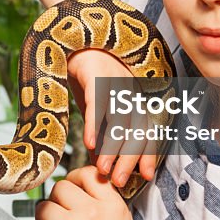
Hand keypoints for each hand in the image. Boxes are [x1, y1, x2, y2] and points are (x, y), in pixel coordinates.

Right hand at [67, 49, 159, 186]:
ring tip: (103, 168)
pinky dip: (96, 123)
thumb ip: (102, 132)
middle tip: (119, 181)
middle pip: (136, 126)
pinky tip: (91, 143)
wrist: (71, 39)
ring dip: (112, 146)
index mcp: (133, 95)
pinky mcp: (93, 72)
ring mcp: (113, 78)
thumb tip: (101, 163)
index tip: (145, 177)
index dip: (148, 152)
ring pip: (119, 117)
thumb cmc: (83, 74)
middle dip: (129, 157)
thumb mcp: (94, 106)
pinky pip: (97, 101)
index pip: (146, 128)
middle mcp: (129, 87)